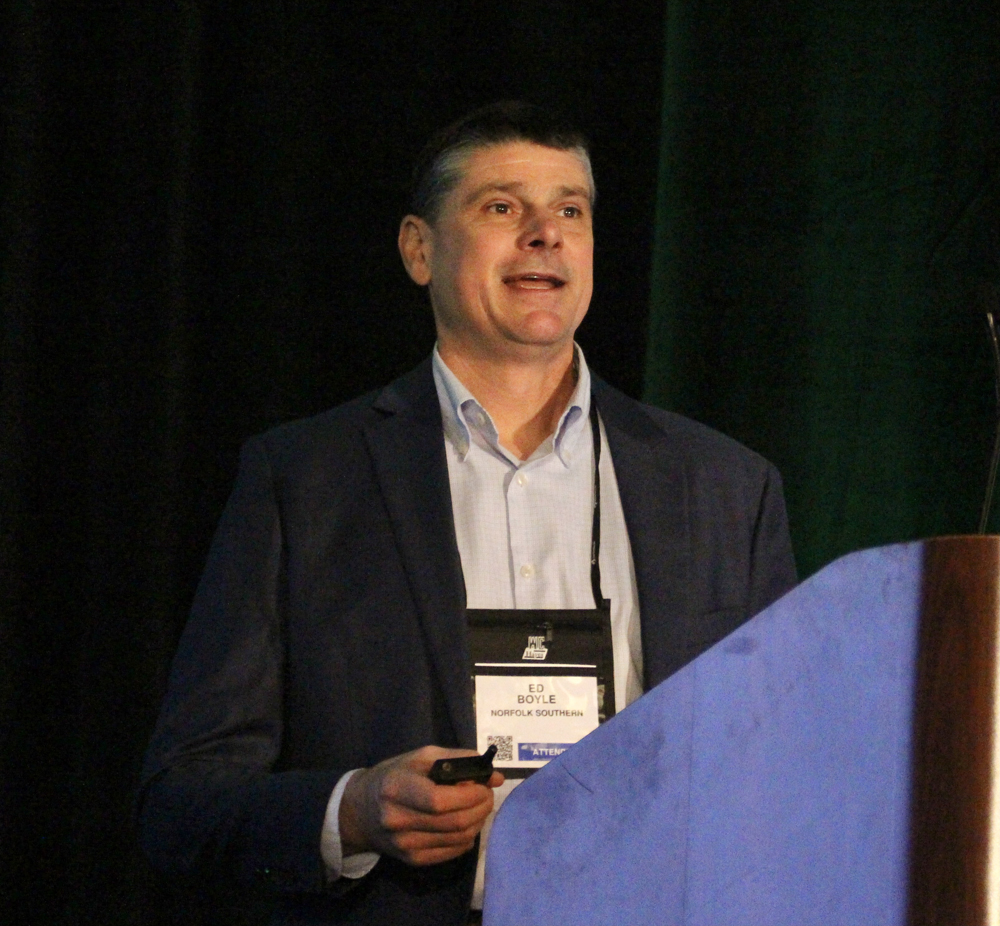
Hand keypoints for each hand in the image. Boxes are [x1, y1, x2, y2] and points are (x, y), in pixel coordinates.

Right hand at [339, 745, 503, 866]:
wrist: (360, 811)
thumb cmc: (394, 776)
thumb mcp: (420, 758)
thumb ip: (457, 761)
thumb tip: (494, 776)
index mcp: (396, 788)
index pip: (438, 800)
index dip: (469, 795)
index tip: (484, 785)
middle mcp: (397, 820)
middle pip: (453, 822)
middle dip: (480, 807)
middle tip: (487, 795)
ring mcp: (404, 845)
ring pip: (457, 839)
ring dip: (478, 821)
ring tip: (479, 807)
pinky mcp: (412, 860)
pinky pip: (452, 852)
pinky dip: (468, 837)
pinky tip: (466, 823)